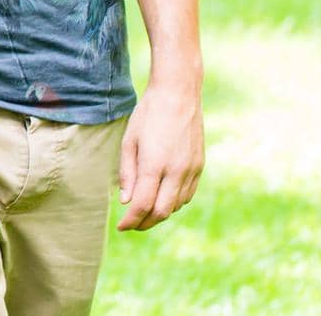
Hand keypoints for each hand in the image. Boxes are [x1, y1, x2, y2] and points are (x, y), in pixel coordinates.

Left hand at [116, 81, 203, 230]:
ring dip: (160, 214)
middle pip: (162, 212)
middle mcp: (176, 171)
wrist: (178, 95)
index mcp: (155, 164)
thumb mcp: (129, 140)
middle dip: (145, 223)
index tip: (121, 227)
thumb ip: (128, 173)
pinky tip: (162, 198)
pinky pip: (187, 194)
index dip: (131, 220)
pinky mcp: (200, 166)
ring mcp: (191, 169)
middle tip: (131, 224)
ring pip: (176, 206)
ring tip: (144, 212)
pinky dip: (173, 203)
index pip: (142, 204)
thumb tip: (125, 201)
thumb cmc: (147, 115)